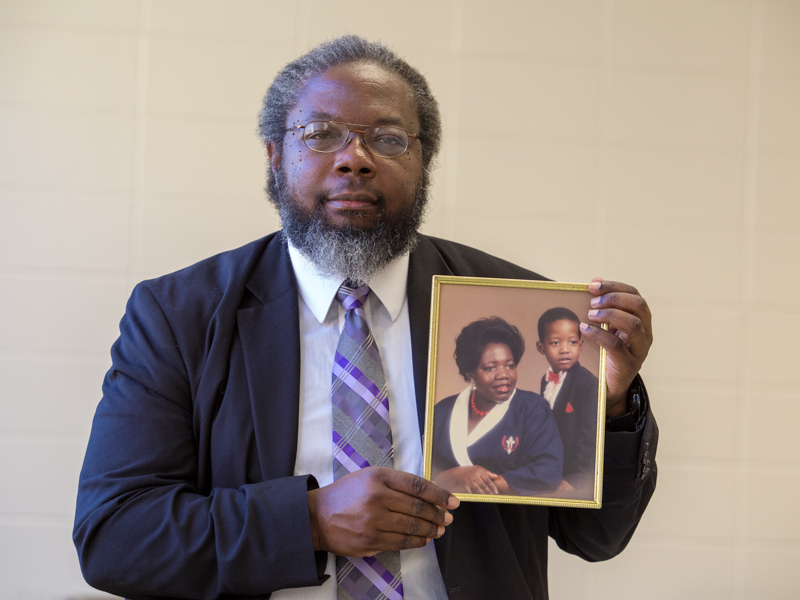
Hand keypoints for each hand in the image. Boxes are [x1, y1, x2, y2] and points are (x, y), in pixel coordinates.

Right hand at [307, 467, 458, 556]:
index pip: (417, 485)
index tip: (452, 501)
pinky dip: (417, 542)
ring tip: (439, 530)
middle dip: (438, 514)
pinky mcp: (370, 540)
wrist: (317, 516)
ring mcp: (374, 520)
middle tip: (448, 518)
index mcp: (379, 477)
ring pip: (412, 527)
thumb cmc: (346, 494)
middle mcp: (377, 497)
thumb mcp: (369, 477)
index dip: (439, 494)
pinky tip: (424, 539)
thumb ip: (395, 482)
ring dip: (431, 530)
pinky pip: (401, 542)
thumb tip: (427, 495)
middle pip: (418, 507)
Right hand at [435, 465, 499, 494]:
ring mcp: (468, 480)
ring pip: (477, 489)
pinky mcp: (464, 485)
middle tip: (493, 496)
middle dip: (488, 491)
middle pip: (483, 485)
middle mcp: (474, 475)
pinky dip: (474, 495)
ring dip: (483, 494)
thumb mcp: (479, 468)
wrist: (458, 473)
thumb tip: (496, 476)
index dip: (492, 486)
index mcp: (478, 470)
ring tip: (487, 498)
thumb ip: (487, 473)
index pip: (487, 479)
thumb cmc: (471, 471)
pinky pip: (470, 491)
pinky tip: (478, 498)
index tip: (496, 492)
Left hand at [583, 278, 652, 417]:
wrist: (610, 387)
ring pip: (634, 325)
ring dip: (610, 315)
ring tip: (590, 314)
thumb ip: (603, 305)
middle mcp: (645, 334)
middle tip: (593, 301)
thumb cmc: (608, 353)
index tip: (594, 285)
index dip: (616, 287)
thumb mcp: (607, 327)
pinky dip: (600, 335)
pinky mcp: (628, 364)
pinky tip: (585, 329)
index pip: (635, 296)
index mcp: (641, 321)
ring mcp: (639, 350)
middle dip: (614, 299)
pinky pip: (617, 346)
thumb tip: (595, 280)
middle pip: (639, 306)